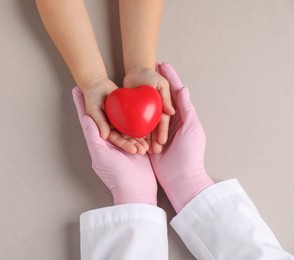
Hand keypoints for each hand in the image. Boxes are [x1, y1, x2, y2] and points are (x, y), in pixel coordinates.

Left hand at [73, 87, 156, 204]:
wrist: (137, 190)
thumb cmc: (117, 175)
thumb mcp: (102, 156)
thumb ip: (93, 136)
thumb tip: (85, 118)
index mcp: (98, 142)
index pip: (88, 120)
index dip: (81, 105)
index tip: (75, 91)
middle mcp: (109, 141)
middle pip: (104, 117)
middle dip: (99, 101)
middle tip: (96, 85)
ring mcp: (123, 142)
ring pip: (120, 120)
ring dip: (118, 106)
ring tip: (114, 88)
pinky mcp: (136, 144)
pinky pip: (134, 127)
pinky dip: (134, 116)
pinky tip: (133, 103)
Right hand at [80, 77, 147, 153]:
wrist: (97, 84)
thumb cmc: (92, 97)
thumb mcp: (93, 109)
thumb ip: (99, 122)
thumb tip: (105, 136)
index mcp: (104, 129)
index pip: (116, 139)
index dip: (124, 145)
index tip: (134, 150)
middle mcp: (112, 127)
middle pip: (125, 138)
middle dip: (134, 145)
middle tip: (144, 150)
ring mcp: (119, 120)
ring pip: (130, 131)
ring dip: (139, 139)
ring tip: (148, 146)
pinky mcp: (126, 113)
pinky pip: (134, 120)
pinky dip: (141, 126)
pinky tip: (149, 131)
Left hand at [123, 67, 174, 152]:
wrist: (136, 71)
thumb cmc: (151, 76)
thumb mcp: (161, 85)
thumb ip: (166, 97)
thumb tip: (172, 112)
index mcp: (162, 108)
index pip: (163, 123)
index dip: (162, 132)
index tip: (161, 142)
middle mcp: (154, 113)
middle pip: (154, 129)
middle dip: (155, 140)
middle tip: (154, 151)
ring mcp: (144, 115)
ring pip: (144, 130)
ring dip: (145, 140)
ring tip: (144, 151)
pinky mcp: (134, 114)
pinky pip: (133, 125)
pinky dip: (133, 133)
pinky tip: (132, 142)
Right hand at [149, 63, 213, 212]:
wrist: (181, 179)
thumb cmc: (190, 154)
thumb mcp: (191, 128)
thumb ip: (187, 108)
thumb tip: (182, 87)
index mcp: (182, 117)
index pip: (174, 93)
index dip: (170, 78)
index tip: (162, 64)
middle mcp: (170, 122)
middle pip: (160, 99)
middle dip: (154, 84)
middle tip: (146, 70)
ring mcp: (159, 131)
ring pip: (149, 111)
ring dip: (143, 98)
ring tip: (134, 84)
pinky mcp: (150, 141)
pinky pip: (141, 127)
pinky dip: (135, 117)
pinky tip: (127, 107)